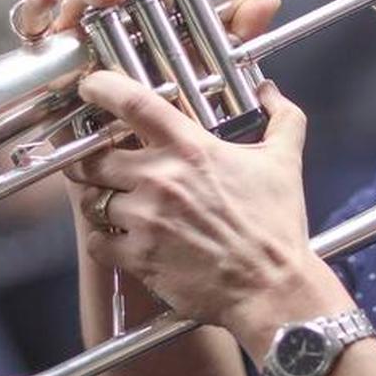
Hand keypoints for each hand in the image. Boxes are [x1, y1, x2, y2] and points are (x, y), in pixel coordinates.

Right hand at [6, 0, 280, 183]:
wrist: (166, 208)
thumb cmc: (184, 149)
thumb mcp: (216, 89)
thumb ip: (234, 42)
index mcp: (148, 33)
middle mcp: (110, 37)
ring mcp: (77, 54)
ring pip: (73, 5)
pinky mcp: (47, 77)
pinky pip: (32, 38)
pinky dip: (33, 11)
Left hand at [65, 73, 321, 346]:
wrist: (273, 288)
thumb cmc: (277, 227)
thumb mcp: (286, 163)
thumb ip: (281, 118)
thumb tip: (270, 91)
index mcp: (191, 148)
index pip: (134, 103)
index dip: (102, 88)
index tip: (90, 87)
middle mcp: (161, 178)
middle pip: (95, 157)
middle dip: (89, 161)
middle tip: (96, 165)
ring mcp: (145, 219)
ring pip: (92, 201)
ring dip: (99, 203)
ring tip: (115, 207)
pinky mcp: (138, 257)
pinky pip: (97, 243)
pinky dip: (103, 243)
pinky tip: (121, 243)